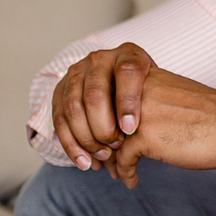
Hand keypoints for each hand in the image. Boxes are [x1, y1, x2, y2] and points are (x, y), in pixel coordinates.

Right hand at [51, 41, 158, 170]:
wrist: (123, 89)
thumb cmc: (147, 97)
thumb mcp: (156, 96)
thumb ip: (150, 111)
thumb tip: (144, 143)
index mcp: (128, 54)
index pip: (127, 72)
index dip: (128, 102)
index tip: (130, 130)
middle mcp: (99, 59)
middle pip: (95, 93)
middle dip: (104, 127)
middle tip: (116, 147)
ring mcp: (76, 73)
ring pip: (73, 107)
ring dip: (87, 138)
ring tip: (103, 157)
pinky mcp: (60, 90)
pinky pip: (59, 119)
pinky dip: (70, 144)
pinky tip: (84, 162)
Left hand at [51, 43, 215, 185]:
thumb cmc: (211, 116)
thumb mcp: (172, 95)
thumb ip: (147, 102)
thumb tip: (123, 125)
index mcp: (141, 77)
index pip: (102, 97)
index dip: (96, 122)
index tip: (103, 140)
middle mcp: (134, 91)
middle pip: (97, 119)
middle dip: (95, 143)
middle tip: (100, 161)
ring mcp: (138, 113)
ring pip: (103, 140)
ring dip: (108, 161)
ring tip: (115, 172)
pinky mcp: (145, 136)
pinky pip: (121, 160)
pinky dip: (124, 173)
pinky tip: (133, 180)